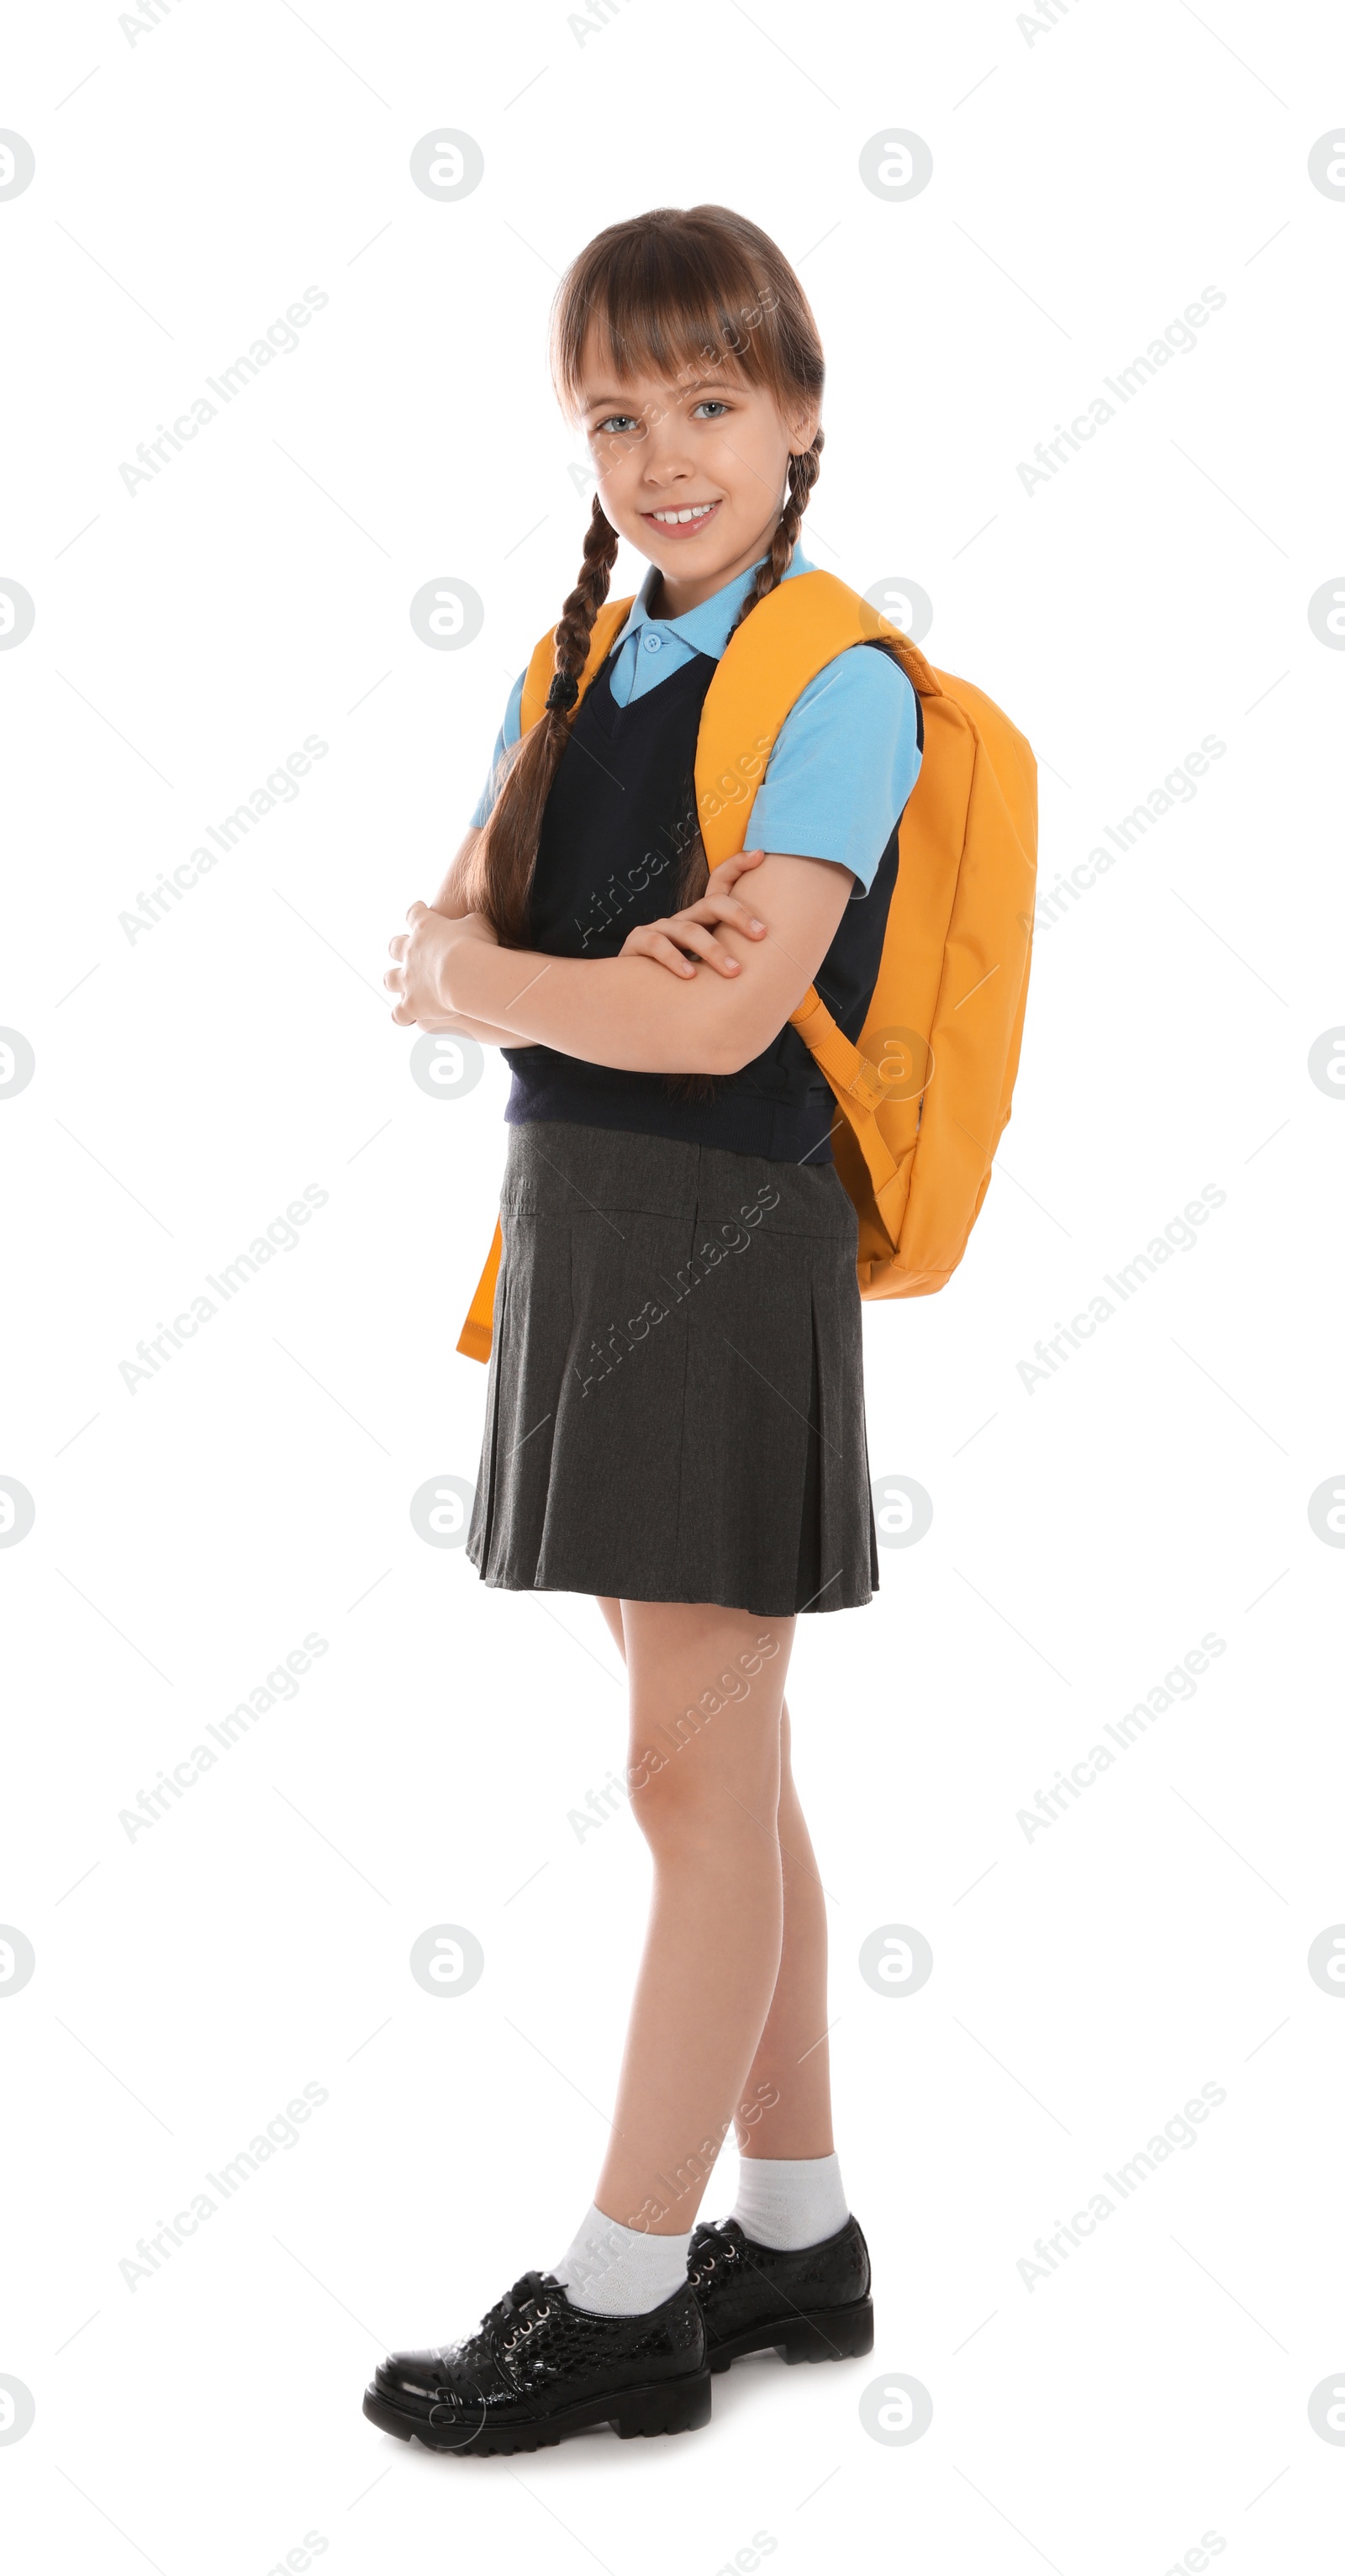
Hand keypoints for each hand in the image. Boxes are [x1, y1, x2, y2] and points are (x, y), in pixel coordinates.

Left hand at [385, 902, 496, 1025]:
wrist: (465, 974)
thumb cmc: (476, 946)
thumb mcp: (480, 924)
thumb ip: (473, 922)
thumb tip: (475, 925)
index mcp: (425, 927)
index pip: (415, 913)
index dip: (417, 911)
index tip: (419, 908)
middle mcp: (410, 952)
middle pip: (395, 946)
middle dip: (398, 948)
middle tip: (403, 949)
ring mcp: (407, 980)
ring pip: (390, 980)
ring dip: (393, 981)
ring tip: (398, 984)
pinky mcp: (411, 1005)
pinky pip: (399, 1013)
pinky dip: (401, 1016)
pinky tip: (406, 1018)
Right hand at [619, 848, 768, 980]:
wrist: (638, 994)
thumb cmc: (688, 983)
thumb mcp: (716, 968)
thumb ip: (742, 964)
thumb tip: (793, 989)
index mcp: (703, 918)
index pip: (721, 882)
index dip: (738, 864)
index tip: (760, 855)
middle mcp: (684, 918)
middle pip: (713, 903)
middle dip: (739, 916)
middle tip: (762, 935)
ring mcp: (661, 928)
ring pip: (690, 930)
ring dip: (713, 951)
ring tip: (734, 972)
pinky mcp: (639, 943)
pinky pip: (658, 945)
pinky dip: (675, 958)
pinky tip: (691, 975)